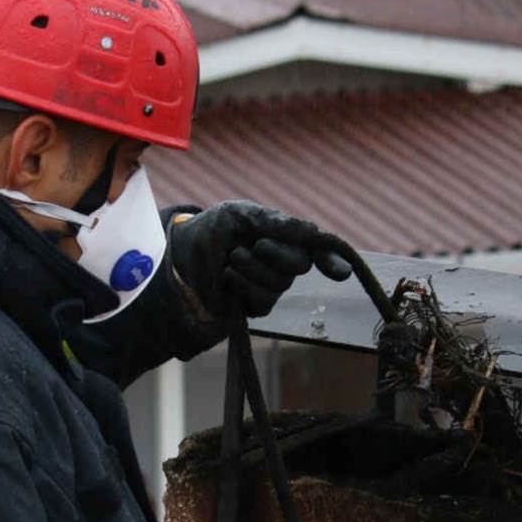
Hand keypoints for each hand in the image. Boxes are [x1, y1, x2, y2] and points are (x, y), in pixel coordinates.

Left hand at [169, 201, 352, 317]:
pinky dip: (244, 285)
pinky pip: (263, 301)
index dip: (331, 259)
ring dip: (253, 269)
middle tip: (256, 245)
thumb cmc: (212, 230)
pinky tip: (229, 276)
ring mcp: (269, 286)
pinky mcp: (254, 306)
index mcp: (283, 237)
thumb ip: (277, 223)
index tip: (341, 272)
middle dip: (279, 255)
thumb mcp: (242, 215)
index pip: (316, 249)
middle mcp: (281, 263)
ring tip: (232, 258)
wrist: (181, 255)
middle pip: (299, 266)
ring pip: (280, 284)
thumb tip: (312, 230)